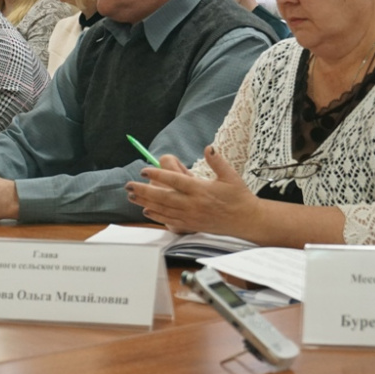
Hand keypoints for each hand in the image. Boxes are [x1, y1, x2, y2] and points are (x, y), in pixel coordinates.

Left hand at [126, 146, 261, 237]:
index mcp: (201, 189)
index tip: (144, 170)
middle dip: (143, 191)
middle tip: (128, 186)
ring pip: (163, 209)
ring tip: (131, 197)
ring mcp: (191, 216)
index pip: (174, 181)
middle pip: (163, 197)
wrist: (246, 220)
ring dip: (145, 203)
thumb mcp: (230, 176)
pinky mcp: (192, 225)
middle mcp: (193, 204)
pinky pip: (170, 221)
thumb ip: (217, 161)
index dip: (157, 174)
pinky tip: (146, 212)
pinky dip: (157, 217)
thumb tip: (208, 148)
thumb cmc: (238, 197)